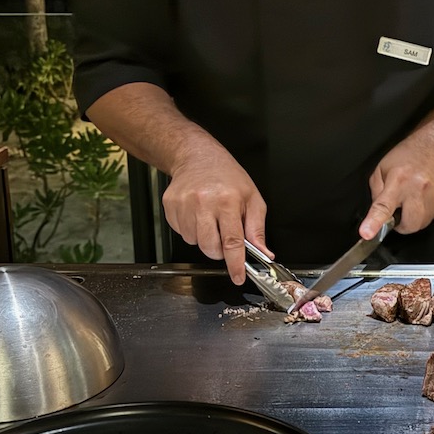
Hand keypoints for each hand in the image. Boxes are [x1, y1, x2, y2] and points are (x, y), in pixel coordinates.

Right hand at [162, 141, 267, 284]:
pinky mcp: (170, 206)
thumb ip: (257, 228)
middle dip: (219, 251)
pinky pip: (182, 232)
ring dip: (204, 238)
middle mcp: (204, 202)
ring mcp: (184, 204)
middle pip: (210, 247)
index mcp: (227, 200)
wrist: (197, 156)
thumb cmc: (227, 176)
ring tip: (210, 218)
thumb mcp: (252, 198)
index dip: (235, 264)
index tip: (238, 277)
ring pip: (194, 242)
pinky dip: (191, 229)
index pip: (232, 242)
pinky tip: (197, 214)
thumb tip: (263, 253)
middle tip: (224, 237)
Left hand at [360, 135, 433, 239]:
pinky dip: (423, 213)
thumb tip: (375, 212)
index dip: (375, 222)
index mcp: (398, 180)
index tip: (367, 233)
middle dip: (401, 224)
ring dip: (413, 219)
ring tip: (411, 200)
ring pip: (421, 224)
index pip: (384, 206)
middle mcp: (417, 189)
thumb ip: (376, 191)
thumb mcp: (382, 168)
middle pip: (408, 224)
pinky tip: (422, 197)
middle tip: (399, 209)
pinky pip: (431, 218)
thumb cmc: (408, 154)